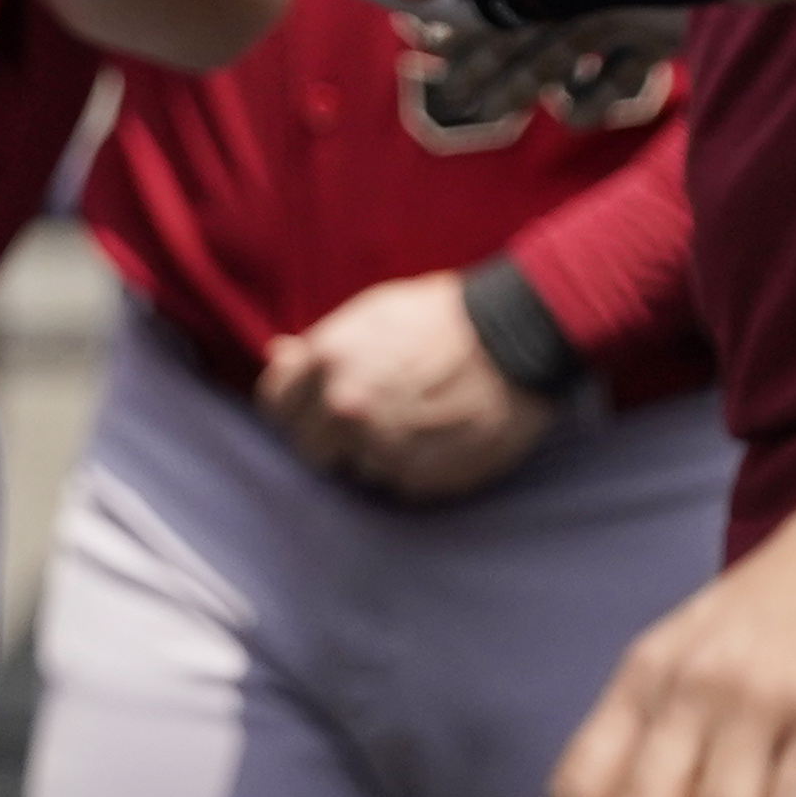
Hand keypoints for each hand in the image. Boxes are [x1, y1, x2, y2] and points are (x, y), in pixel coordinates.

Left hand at [259, 270, 552, 501]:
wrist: (518, 336)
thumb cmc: (445, 316)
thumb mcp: (374, 314)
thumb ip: (322, 344)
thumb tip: (278, 355)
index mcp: (328, 360)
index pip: (277, 407)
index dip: (295, 409)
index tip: (314, 409)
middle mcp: (347, 407)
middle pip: (310, 449)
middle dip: (331, 438)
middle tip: (372, 420)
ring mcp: (381, 445)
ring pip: (357, 470)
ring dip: (376, 455)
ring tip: (416, 423)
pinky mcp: (419, 476)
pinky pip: (399, 483)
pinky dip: (413, 468)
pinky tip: (438, 438)